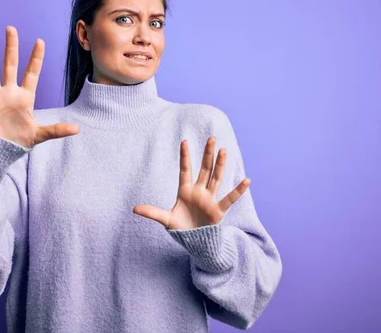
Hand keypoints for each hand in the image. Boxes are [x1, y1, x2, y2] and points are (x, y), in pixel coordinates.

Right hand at [0, 26, 79, 147]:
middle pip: (11, 65)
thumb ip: (57, 130)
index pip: (31, 73)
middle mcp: (9, 93)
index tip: (40, 41)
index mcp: (25, 97)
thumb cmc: (18, 142)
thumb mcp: (40, 135)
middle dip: (12, 48)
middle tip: (11, 29)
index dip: (35, 58)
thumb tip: (77, 129)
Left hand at [133, 136, 250, 229]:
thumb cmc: (181, 228)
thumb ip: (152, 213)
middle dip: (207, 154)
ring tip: (224, 150)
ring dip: (220, 165)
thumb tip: (133, 209)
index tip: (184, 141)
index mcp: (185, 191)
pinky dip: (238, 191)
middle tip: (212, 138)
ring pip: (216, 178)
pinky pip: (229, 199)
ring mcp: (210, 199)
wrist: (195, 242)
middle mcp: (199, 192)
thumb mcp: (166, 220)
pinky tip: (247, 180)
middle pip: (204, 170)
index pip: (185, 170)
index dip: (185, 157)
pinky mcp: (218, 210)